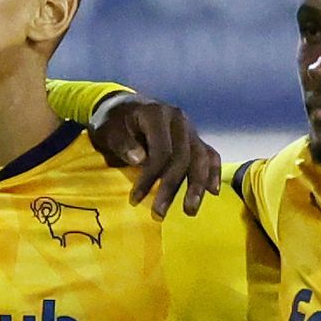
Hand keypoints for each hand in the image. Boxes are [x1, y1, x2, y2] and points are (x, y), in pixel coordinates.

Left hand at [87, 95, 221, 213]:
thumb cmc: (112, 121)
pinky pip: (209, 154)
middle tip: (159, 213)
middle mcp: (179, 119)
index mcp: (156, 114)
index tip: (135, 199)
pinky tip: (213, 191)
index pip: (161, 150)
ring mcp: (189, 128)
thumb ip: (122, 143)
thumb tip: (140, 160)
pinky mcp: (194, 138)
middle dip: (171, 188)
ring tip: (190, 210)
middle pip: (183, 157)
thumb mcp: (107, 129)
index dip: (150, 176)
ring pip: (200, 158)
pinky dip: (213, 172)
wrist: (123, 106)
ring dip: (196, 186)